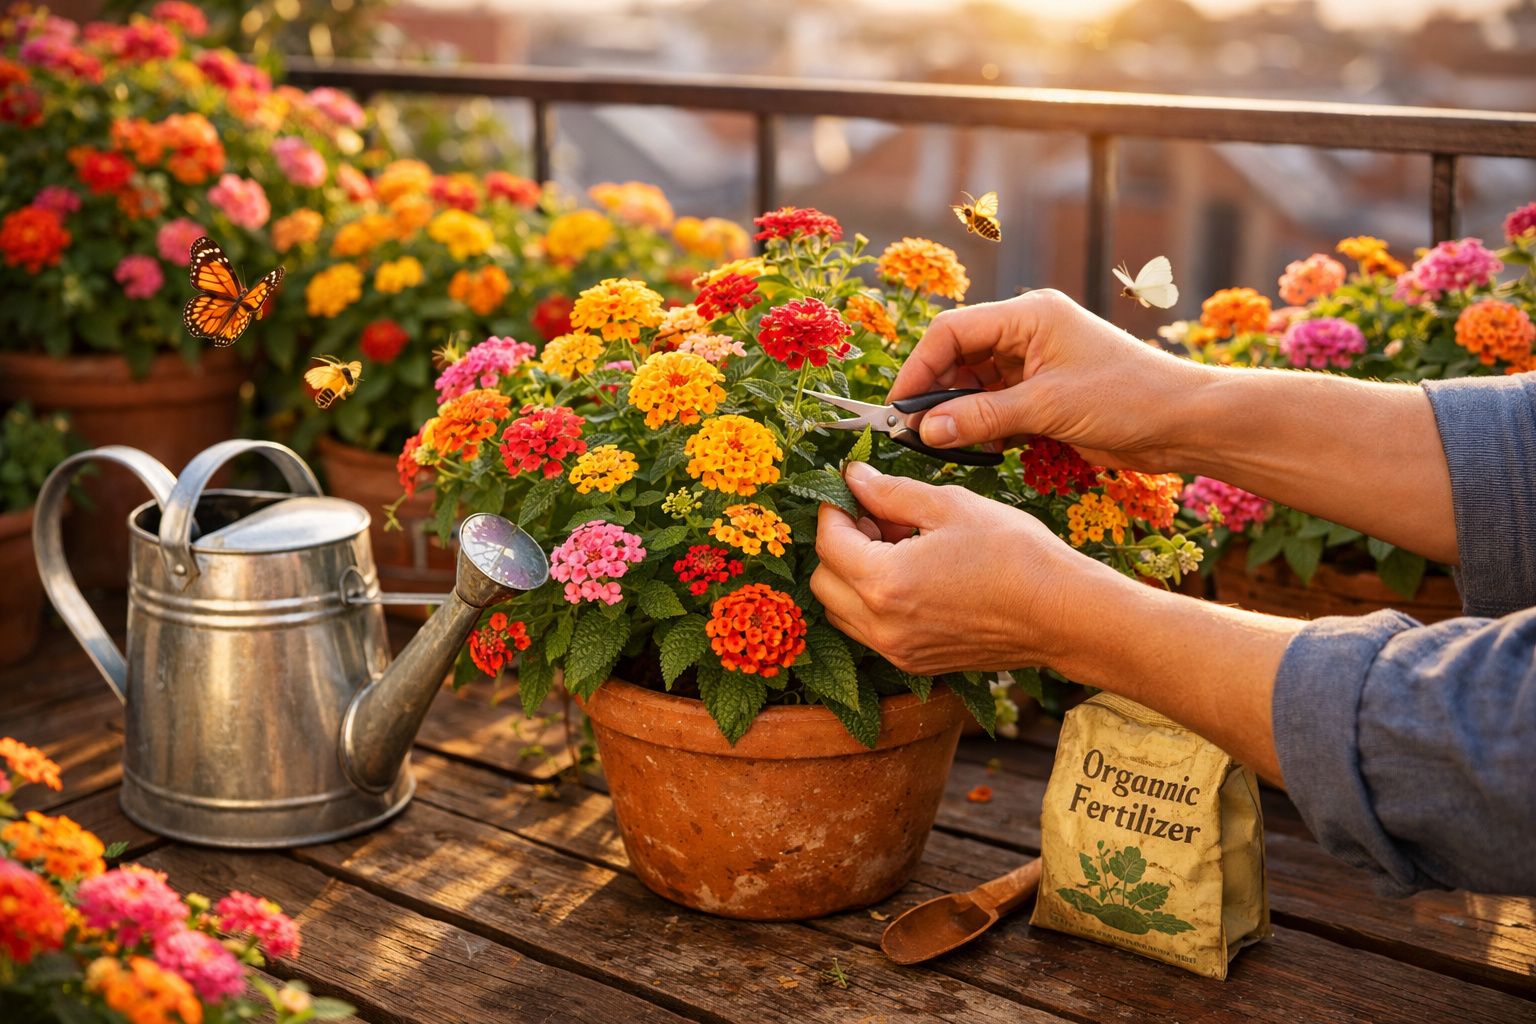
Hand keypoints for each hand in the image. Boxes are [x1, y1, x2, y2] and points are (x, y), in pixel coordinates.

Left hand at [810, 462, 1129, 675]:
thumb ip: (890, 493)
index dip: (834, 508)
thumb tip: (854, 478)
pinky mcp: (916, 662)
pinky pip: (870, 631)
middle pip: (824, 581)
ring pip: (841, 611)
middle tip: (875, 517)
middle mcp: (882, 626)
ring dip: (852, 576)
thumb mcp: (949, 506)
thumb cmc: (1015, 554)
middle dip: (839, 544)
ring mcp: (898, 651)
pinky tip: (912, 574)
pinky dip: (873, 602)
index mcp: (884, 582)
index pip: (828, 542)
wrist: (1063, 612)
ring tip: (895, 546)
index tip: (851, 489)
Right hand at [890, 289, 1215, 471]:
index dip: (920, 367)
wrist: (1186, 423)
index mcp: (1028, 315)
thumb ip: (982, 417)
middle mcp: (1028, 334)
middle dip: (936, 394)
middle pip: (959, 357)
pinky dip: (983, 428)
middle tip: (915, 433)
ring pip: (975, 386)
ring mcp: (1036, 365)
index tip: (899, 406)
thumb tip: (926, 429)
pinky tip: (977, 449)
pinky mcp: (1045, 396)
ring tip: (945, 445)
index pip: (953, 331)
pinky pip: (997, 408)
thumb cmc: (1127, 398)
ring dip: (958, 415)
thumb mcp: (1047, 407)